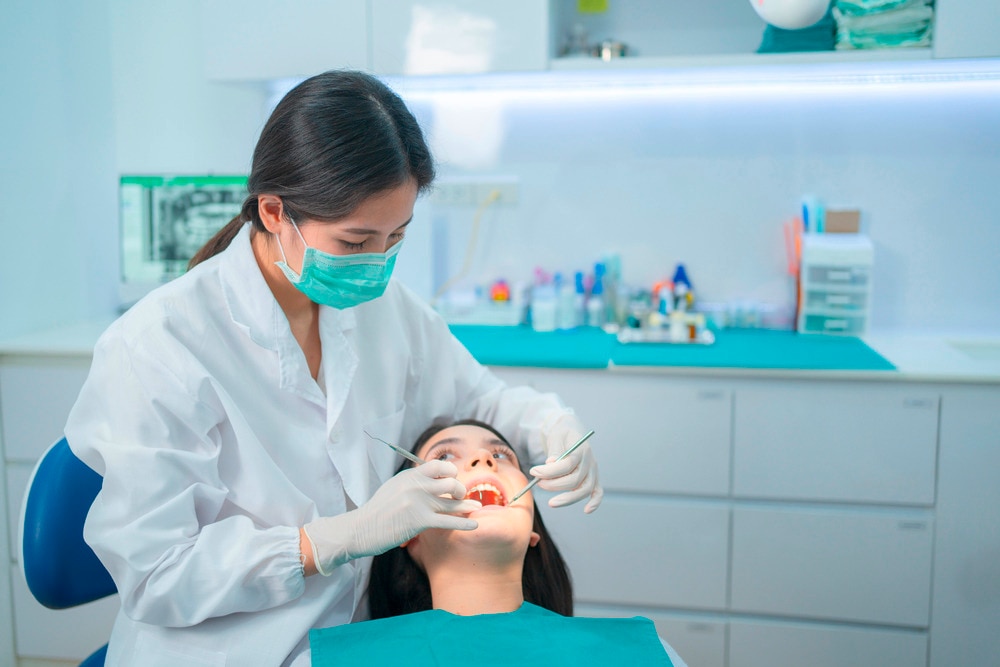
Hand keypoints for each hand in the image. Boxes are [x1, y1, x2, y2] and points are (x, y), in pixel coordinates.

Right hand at [303, 460, 481, 575]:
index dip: (451, 471)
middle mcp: (415, 485)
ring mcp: (418, 502)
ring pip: (451, 501)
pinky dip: (464, 523)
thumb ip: (413, 482)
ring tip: (476, 508)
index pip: (438, 465)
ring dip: (466, 505)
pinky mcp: (419, 521)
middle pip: (450, 481)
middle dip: (460, 489)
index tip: (454, 479)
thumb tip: (432, 479)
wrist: (360, 529)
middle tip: (461, 497)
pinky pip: (448, 520)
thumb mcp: (394, 488)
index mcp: (409, 476)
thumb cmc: (377, 511)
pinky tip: (474, 524)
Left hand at [534, 414, 602, 512]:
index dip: (549, 471)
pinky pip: (598, 492)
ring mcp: (593, 471)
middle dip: (554, 485)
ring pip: (584, 490)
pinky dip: (595, 502)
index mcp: (581, 449)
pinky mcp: (594, 478)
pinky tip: (586, 510)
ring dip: (568, 499)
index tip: (534, 472)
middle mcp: (589, 461)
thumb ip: (554, 450)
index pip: (567, 464)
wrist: (570, 431)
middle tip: (538, 483)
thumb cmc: (561, 434)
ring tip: (551, 502)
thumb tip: (550, 463)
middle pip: (575, 480)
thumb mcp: (556, 436)